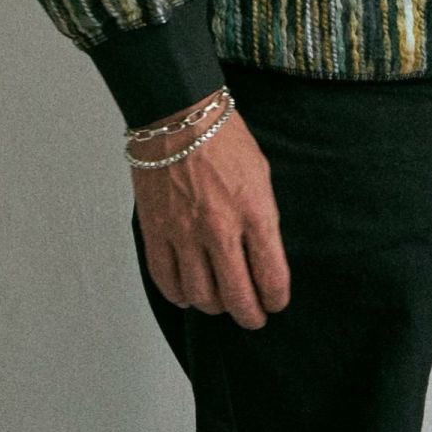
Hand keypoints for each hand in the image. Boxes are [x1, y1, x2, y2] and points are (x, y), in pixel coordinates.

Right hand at [131, 93, 290, 328]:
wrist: (177, 114)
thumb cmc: (222, 136)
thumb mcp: (260, 173)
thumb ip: (262, 216)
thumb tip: (262, 253)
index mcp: (254, 210)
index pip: (271, 275)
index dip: (276, 297)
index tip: (276, 302)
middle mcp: (220, 228)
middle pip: (237, 296)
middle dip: (250, 315)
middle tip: (253, 317)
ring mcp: (184, 233)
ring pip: (201, 296)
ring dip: (215, 306)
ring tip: (221, 303)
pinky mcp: (155, 232)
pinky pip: (166, 281)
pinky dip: (179, 295)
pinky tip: (188, 294)